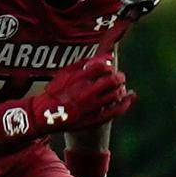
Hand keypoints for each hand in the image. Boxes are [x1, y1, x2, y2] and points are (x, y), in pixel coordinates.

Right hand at [0, 57, 133, 144]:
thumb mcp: (65, 73)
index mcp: (78, 79)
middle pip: (112, 80)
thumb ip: (83, 63)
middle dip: (119, 77)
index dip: (108, 66)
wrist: (45, 116)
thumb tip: (103, 57)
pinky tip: (129, 98)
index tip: (108, 68)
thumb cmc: (55, 92)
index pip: (102, 67)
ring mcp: (92, 107)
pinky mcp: (95, 119)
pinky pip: (116, 110)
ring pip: (116, 94)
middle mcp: (86, 92)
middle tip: (120, 76)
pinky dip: (125, 103)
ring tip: (120, 87)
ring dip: (121, 88)